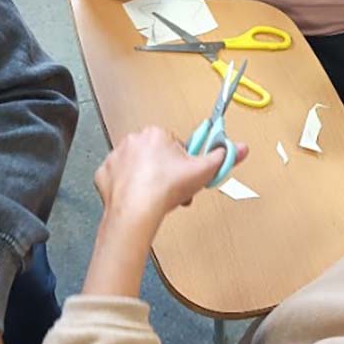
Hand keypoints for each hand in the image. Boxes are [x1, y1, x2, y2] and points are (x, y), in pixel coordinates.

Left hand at [94, 127, 248, 239]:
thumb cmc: (164, 189)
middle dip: (167, 172)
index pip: (175, 144)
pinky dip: (128, 187)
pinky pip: (119, 178)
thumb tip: (240, 148)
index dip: (184, 162)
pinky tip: (138, 198)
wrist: (136, 211)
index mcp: (156, 133)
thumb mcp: (203, 171)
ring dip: (148, 179)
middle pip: (157, 155)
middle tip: (174, 189)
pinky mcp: (104, 174)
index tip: (186, 174)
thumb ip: (223, 157)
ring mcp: (116, 157)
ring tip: (157, 197)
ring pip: (138, 166)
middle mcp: (133, 140)